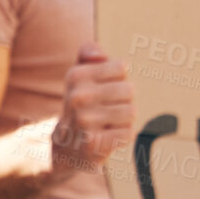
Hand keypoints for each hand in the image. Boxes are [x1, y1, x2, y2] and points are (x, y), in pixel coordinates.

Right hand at [55, 43, 134, 171]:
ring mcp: (84, 121)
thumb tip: (98, 54)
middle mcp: (77, 96)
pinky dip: (122, 136)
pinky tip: (106, 137)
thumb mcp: (81, 75)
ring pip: (131, 112)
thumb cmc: (83, 104)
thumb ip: (88, 53)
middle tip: (106, 108)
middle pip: (129, 89)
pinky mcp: (94, 144)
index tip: (103, 88)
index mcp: (76, 75)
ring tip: (107, 122)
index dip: (118, 79)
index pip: (121, 68)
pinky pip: (128, 133)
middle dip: (124, 100)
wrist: (68, 145)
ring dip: (124, 119)